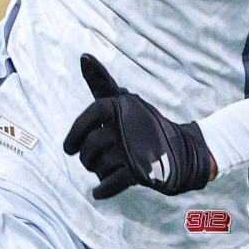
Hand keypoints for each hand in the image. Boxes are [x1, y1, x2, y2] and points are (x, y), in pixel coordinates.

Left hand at [62, 55, 214, 199]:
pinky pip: (111, 184)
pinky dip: (102, 191)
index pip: (87, 118)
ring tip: (111, 168)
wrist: (180, 151)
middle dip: (88, 159)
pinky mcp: (140, 170)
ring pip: (99, 167)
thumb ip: (101, 82)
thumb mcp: (123, 100)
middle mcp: (126, 125)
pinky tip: (99, 192)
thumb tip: (83, 56)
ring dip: (100, 173)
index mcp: (120, 106)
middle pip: (90, 147)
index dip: (74, 135)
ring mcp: (133, 149)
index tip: (68, 149)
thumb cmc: (143, 124)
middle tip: (94, 160)